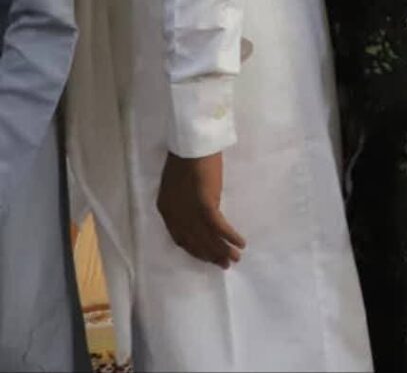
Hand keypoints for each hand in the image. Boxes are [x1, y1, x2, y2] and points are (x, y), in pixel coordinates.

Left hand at [157, 151, 245, 268]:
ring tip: (234, 259)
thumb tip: (198, 211)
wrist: (192, 142)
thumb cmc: (186, 156)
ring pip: (207, 237)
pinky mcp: (205, 204)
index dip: (195, 250)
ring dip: (221, 250)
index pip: (180, 239)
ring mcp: (190, 211)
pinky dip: (229, 237)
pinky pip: (218, 226)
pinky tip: (240, 243)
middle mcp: (176, 215)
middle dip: (210, 254)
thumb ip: (183, 200)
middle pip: (195, 242)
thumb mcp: (177, 182)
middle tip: (223, 264)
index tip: (207, 256)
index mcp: (166, 209)